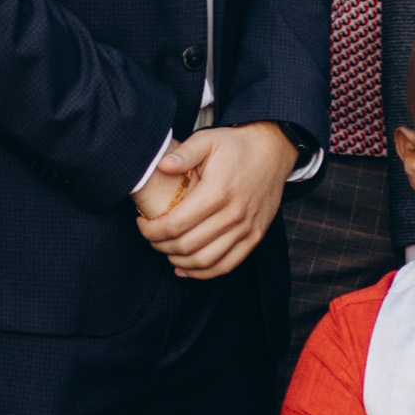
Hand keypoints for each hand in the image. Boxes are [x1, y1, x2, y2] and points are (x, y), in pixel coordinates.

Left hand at [138, 122, 297, 278]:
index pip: (175, 225)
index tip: (142, 224)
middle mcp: (233, 215)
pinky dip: (203, 273)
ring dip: (178, 261)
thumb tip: (160, 166)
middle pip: (186, 246)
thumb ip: (183, 154)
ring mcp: (246, 229)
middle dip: (160, 246)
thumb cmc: (236, 146)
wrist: (273, 150)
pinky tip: (185, 268)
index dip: (151, 231)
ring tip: (166, 250)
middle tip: (150, 236)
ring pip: (204, 261)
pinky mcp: (255, 236)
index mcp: (217, 192)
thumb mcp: (207, 140)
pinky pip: (226, 265)